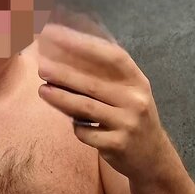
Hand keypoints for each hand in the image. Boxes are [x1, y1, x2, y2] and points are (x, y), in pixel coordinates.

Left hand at [37, 18, 165, 179]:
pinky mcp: (117, 145)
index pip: (112, 56)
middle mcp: (135, 100)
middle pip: (94, 83)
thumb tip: (76, 41)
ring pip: (86, 108)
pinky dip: (75, 126)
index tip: (61, 37)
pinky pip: (86, 132)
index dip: (85, 45)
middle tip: (42, 66)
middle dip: (65, 73)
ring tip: (42, 89)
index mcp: (138, 81)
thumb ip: (108, 71)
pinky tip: (70, 121)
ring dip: (61, 98)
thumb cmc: (132, 116)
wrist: (153, 157)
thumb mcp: (130, 91)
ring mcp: (127, 123)